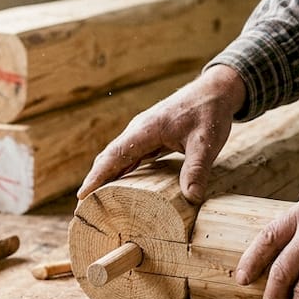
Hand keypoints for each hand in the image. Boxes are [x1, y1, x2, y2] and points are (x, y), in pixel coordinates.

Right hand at [77, 65, 245, 203]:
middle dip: (95, 181)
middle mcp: (139, 130)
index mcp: (145, 130)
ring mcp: (143, 133)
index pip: (114, 156)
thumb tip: (191, 198)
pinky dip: (121, 171)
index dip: (97, 177)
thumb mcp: (206, 142)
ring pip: (118, 157)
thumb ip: (196, 170)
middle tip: (85, 208)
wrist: (215, 90)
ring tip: (97, 202)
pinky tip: (120, 186)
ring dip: (106, 177)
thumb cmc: (209, 112)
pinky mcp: (151, 137)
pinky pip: (130, 156)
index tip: (82, 196)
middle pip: (109, 158)